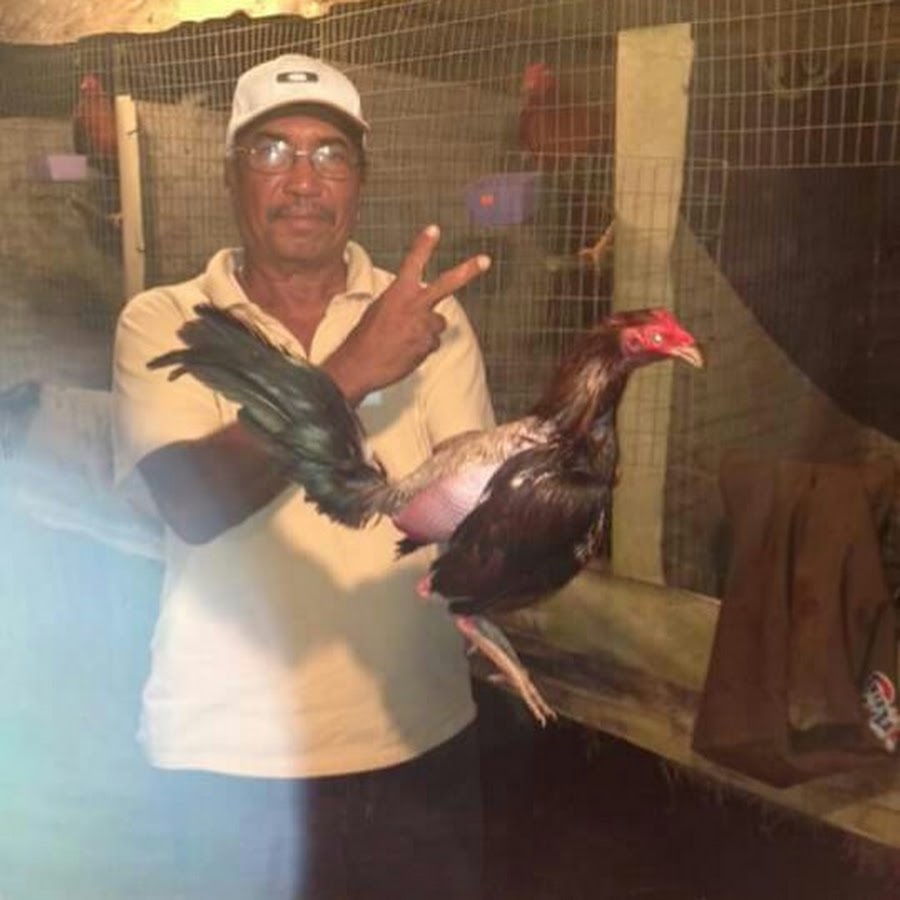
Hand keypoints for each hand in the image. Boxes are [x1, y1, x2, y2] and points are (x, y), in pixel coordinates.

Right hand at [324, 225, 489, 402]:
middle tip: (485, 260)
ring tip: (405, 339)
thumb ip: (401, 303)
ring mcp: (423, 325)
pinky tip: (404, 352)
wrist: (358, 365)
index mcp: (398, 292)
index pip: (413, 262)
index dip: (424, 245)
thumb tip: (417, 308)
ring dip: (427, 330)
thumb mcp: (378, 310)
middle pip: (447, 284)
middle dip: (467, 271)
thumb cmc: (365, 338)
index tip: (435, 229)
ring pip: (438, 323)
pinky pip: (432, 343)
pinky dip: (422, 348)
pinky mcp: (427, 345)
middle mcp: (414, 305)